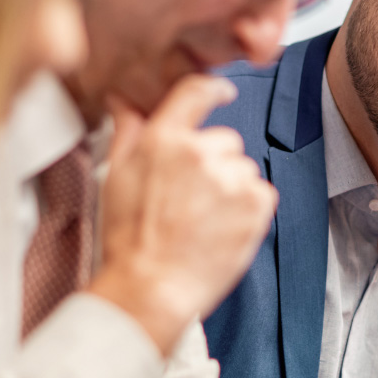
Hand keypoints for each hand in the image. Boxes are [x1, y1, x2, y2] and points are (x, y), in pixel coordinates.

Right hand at [90, 74, 276, 352]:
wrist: (151, 287)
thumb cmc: (128, 238)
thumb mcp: (116, 176)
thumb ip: (128, 130)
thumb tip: (124, 98)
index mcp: (164, 139)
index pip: (196, 92)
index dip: (213, 89)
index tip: (223, 92)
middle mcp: (200, 153)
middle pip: (224, 140)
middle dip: (213, 163)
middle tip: (190, 199)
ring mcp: (232, 179)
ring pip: (243, 170)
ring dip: (231, 188)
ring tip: (203, 220)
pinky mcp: (256, 205)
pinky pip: (261, 193)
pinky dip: (248, 210)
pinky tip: (221, 229)